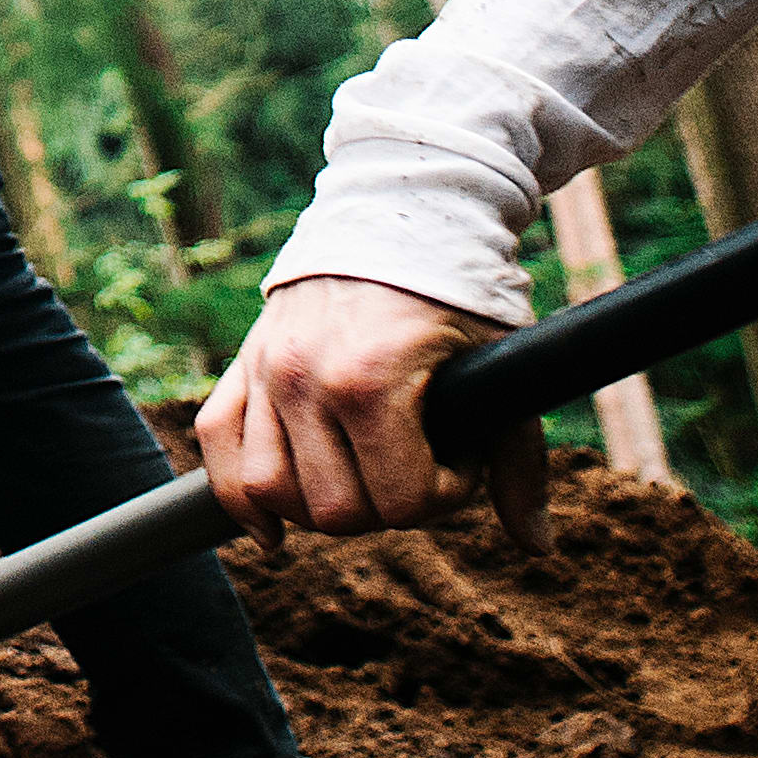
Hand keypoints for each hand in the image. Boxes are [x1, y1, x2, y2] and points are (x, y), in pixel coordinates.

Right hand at [200, 274, 550, 557]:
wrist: (398, 212)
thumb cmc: (457, 294)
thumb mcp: (498, 368)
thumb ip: (518, 461)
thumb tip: (538, 546)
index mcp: (370, 380)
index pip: (400, 502)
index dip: (444, 494)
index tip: (460, 456)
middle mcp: (305, 378)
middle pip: (335, 511)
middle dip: (386, 502)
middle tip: (416, 460)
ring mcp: (266, 369)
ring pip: (269, 492)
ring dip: (319, 504)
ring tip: (362, 474)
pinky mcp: (244, 363)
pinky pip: (219, 448)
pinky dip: (239, 497)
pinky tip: (272, 527)